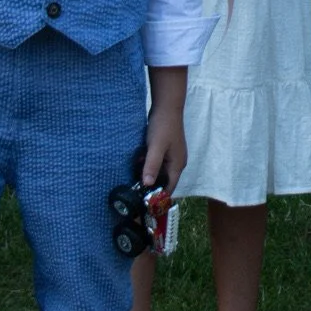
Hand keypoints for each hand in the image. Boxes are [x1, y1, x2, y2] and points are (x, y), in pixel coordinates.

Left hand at [141, 68, 186, 189]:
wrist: (167, 106)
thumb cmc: (163, 127)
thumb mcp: (156, 147)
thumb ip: (152, 165)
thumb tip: (147, 184)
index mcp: (177, 165)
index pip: (169, 188)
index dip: (158, 197)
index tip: (144, 204)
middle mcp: (176, 163)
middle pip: (164, 182)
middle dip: (151, 187)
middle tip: (135, 193)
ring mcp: (171, 156)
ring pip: (159, 173)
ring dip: (148, 176)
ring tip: (133, 180)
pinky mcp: (165, 150)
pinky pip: (156, 164)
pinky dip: (148, 166)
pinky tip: (137, 164)